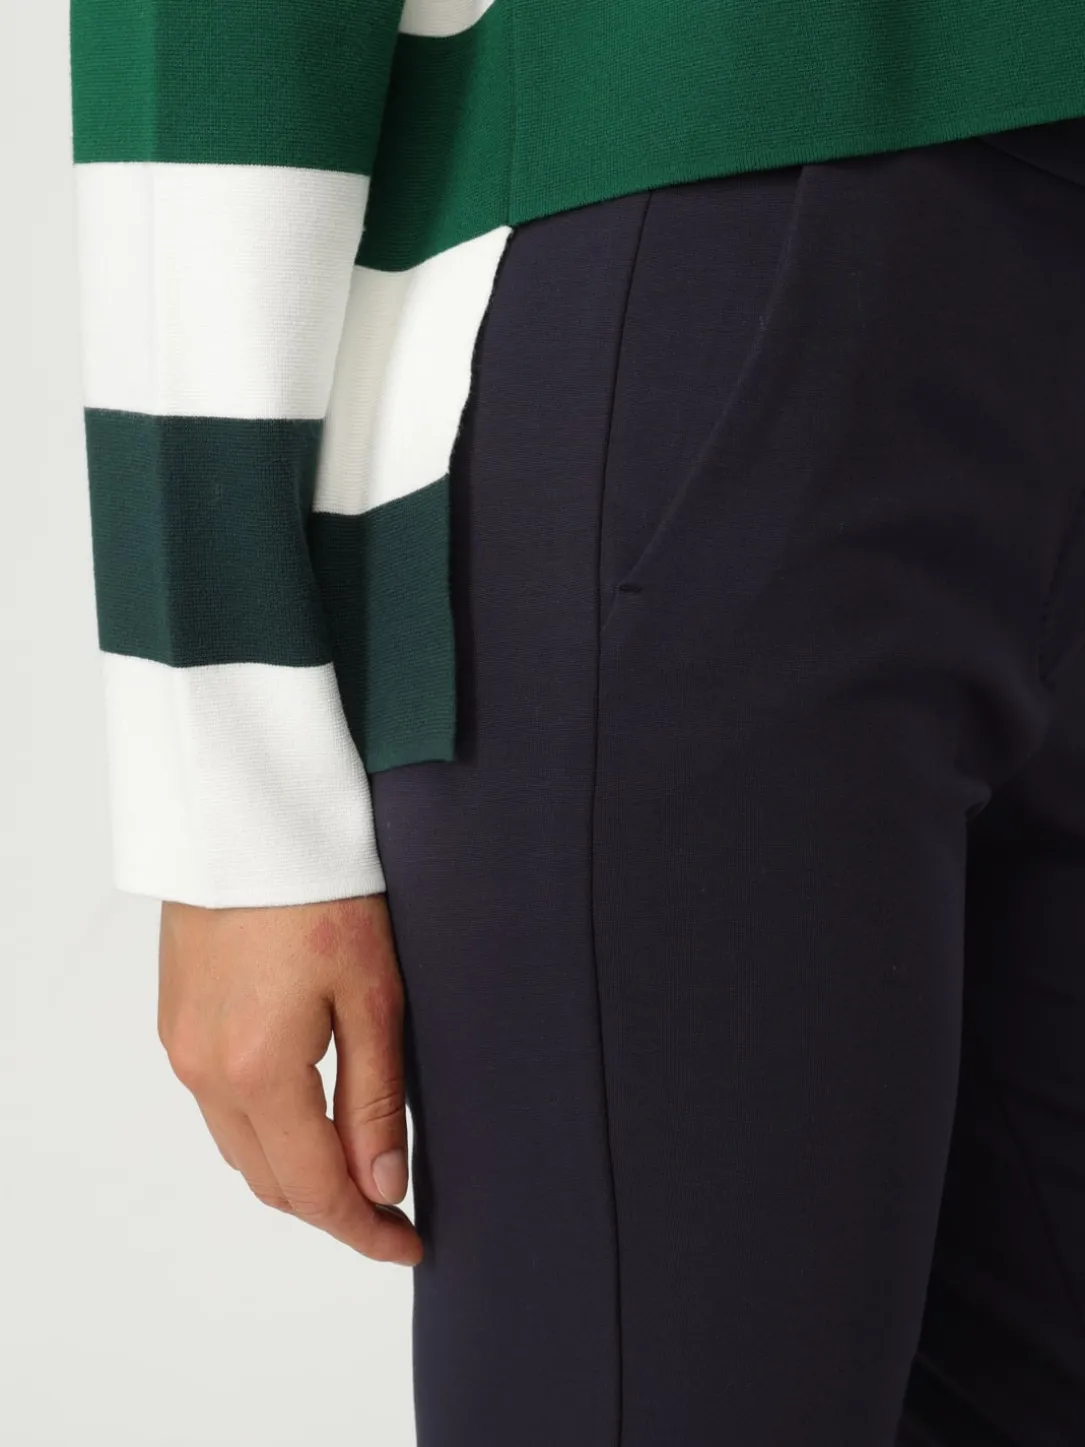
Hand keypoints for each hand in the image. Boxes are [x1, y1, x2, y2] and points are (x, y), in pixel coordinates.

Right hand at [157, 894, 421, 1265]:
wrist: (248, 813)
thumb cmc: (321, 889)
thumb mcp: (372, 994)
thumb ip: (375, 1098)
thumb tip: (382, 1184)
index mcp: (259, 1071)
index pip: (315, 1189)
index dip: (364, 1230)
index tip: (408, 1244)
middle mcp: (205, 1071)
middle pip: (270, 1180)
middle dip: (331, 1208)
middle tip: (391, 1211)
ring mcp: (182, 1046)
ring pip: (240, 1148)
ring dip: (294, 1172)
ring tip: (356, 1168)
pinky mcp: (177, 1019)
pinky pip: (218, 1106)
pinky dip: (263, 1130)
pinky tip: (304, 1114)